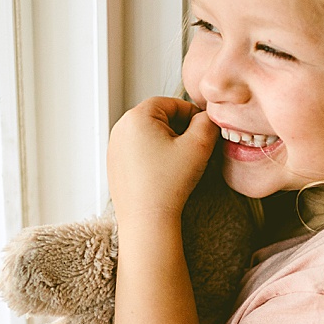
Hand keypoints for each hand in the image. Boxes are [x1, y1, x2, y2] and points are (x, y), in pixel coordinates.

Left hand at [107, 96, 216, 226]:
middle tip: (194, 149)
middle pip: (159, 117)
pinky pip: (139, 150)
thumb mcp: (199, 146)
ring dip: (168, 143)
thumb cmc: (168, 185)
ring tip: (181, 163)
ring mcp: (115, 147)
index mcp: (137, 116)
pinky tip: (165, 173)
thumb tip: (208, 116)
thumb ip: (208, 122)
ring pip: (149, 134)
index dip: (192, 115)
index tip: (204, 132)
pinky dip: (154, 156)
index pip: (171, 103)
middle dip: (180, 129)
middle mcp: (120, 128)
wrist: (147, 220)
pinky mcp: (115, 164)